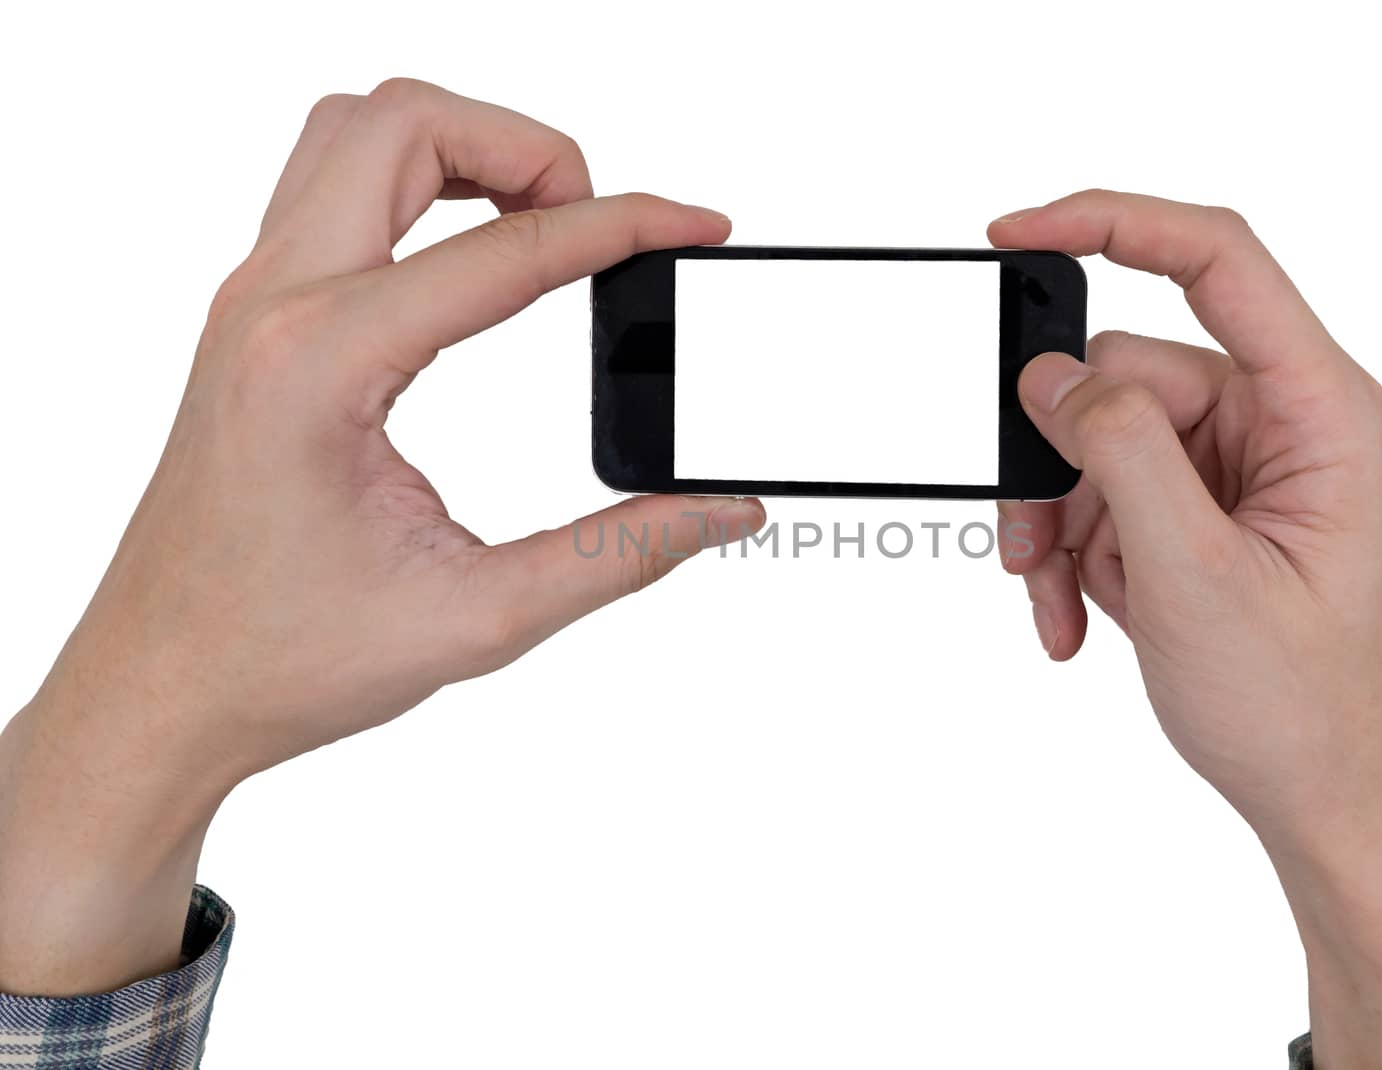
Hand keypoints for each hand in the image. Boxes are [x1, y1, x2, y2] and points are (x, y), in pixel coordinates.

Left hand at [0, 79, 761, 993]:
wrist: (162, 689)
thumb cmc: (281, 658)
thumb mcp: (478, 617)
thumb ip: (618, 555)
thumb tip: (719, 510)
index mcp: (323, 366)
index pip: (506, 250)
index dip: (624, 228)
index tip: (692, 228)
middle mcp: (273, 309)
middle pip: (407, 125)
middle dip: (529, 147)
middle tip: (600, 224)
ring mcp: (251, 305)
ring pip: (356, 133)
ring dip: (462, 149)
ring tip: (543, 222)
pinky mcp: (252, 321)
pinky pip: (332, 190)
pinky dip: (417, 186)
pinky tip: (470, 261)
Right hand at [991, 190, 1381, 1066]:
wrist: (1318, 796)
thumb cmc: (1301, 704)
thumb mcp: (1194, 576)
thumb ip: (1120, 454)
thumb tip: (1051, 377)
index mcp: (1319, 410)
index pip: (1216, 260)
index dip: (1111, 222)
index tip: (1014, 235)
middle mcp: (1276, 421)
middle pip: (1122, 374)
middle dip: (1058, 460)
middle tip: (1032, 544)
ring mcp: (1230, 466)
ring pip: (1093, 440)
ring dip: (1058, 523)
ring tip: (1058, 600)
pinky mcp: (1193, 507)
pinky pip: (1099, 492)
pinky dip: (1071, 551)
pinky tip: (1075, 616)